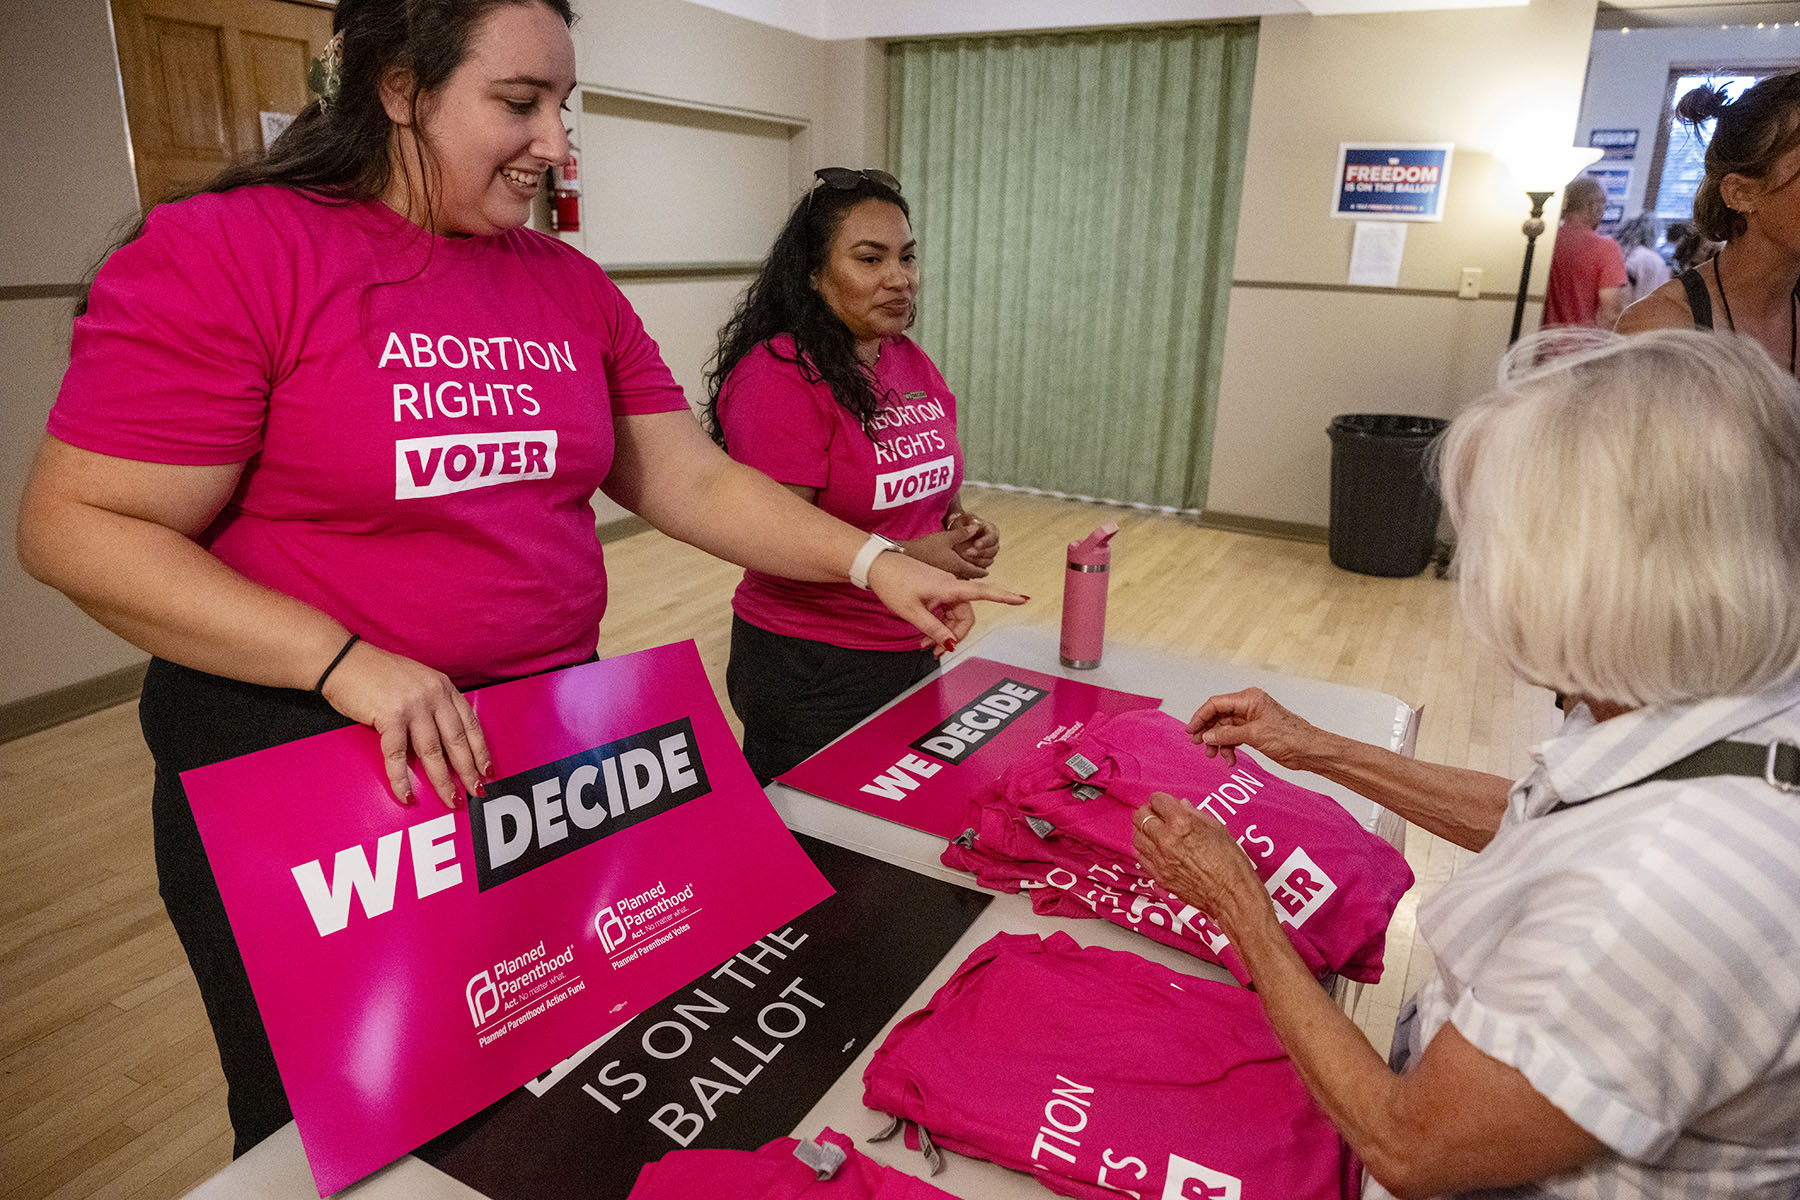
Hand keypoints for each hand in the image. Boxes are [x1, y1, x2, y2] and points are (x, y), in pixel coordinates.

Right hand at [319, 640, 490, 807]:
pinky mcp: (390, 716)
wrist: (343, 661)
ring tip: (450, 799)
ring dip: (442, 780)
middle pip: (457, 740)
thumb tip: (445, 737)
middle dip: (468, 771)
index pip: (470, 723)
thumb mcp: (418, 682)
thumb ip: (434, 703)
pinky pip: (398, 756)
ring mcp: (413, 705)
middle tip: (475, 792)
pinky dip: (401, 778)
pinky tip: (407, 794)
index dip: (480, 750)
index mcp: (443, 687)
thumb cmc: (377, 673)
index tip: (487, 770)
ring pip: (433, 751)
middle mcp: (433, 695)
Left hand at [865, 550, 1025, 654]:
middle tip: (937, 652)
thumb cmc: (893, 583)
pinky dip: (937, 623)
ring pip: (953, 614)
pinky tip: (924, 635)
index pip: (983, 593)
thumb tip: (950, 644)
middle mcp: (950, 585)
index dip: (1004, 597)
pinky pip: (944, 609)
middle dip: (954, 636)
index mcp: (949, 587)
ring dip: (943, 632)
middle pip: (965, 615)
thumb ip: (933, 628)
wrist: (877, 565)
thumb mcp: (912, 612)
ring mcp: (942, 586)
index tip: (1022, 599)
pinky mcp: (934, 587)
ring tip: (924, 646)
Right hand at [901, 527, 989, 577]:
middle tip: (979, 572)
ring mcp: (943, 580)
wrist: (903, 557)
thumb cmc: (924, 547)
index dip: (982, 571)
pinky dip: (953, 579)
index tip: (987, 572)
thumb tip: (976, 527)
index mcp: (957, 566)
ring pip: (958, 581)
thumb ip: (962, 533)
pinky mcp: (934, 581)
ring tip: (966, 573)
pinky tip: (949, 574)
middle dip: (974, 576)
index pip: (975, 572)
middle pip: (968, 579)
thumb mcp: (945, 537)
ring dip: (964, 578)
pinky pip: (948, 582)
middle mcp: (952, 576)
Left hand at [948, 511, 998, 571]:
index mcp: (991, 530)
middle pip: (993, 550)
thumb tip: (974, 525)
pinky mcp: (983, 562)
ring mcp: (989, 554)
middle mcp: (993, 543)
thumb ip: (969, 522)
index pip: (993, 537)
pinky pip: (982, 569)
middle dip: (980, 553)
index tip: (976, 544)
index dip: (985, 542)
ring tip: (964, 560)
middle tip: (967, 552)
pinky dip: (974, 569)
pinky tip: (964, 569)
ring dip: (977, 562)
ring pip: (989, 561)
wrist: (958, 533)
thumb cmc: (962, 523)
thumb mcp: (964, 520)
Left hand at [1132, 791, 1262, 924]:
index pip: (1157, 800)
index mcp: (1182, 823)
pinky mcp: (1158, 875)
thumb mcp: (1217, 828)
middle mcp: (1166, 839)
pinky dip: (1145, 850)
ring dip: (1144, 831)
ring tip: (1155, 832)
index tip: (1166, 804)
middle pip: (1141, 816)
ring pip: (1137, 836)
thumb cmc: (1231, 861)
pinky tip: (1156, 850)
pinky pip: (1141, 857)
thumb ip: (1195, 813)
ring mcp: (1160, 859)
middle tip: (1158, 815)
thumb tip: (1181, 804)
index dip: (1162, 800)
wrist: (1231, 894)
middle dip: (1149, 812)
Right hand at [1186, 687, 1326, 769]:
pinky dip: (1229, 748)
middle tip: (1199, 745)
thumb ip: (1227, 734)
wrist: (1308, 750)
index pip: (1216, 704)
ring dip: (1218, 743)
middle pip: (1218, 717)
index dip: (1201, 717)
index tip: (1191, 731)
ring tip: (1214, 756)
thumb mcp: (1254, 735)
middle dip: (1208, 732)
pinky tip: (1230, 760)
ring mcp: (1250, 720)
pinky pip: (1233, 738)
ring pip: (1224, 729)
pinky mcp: (1254, 732)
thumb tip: (1207, 735)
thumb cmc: (1289, 737)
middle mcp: (1248, 706)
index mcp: (1248, 699)